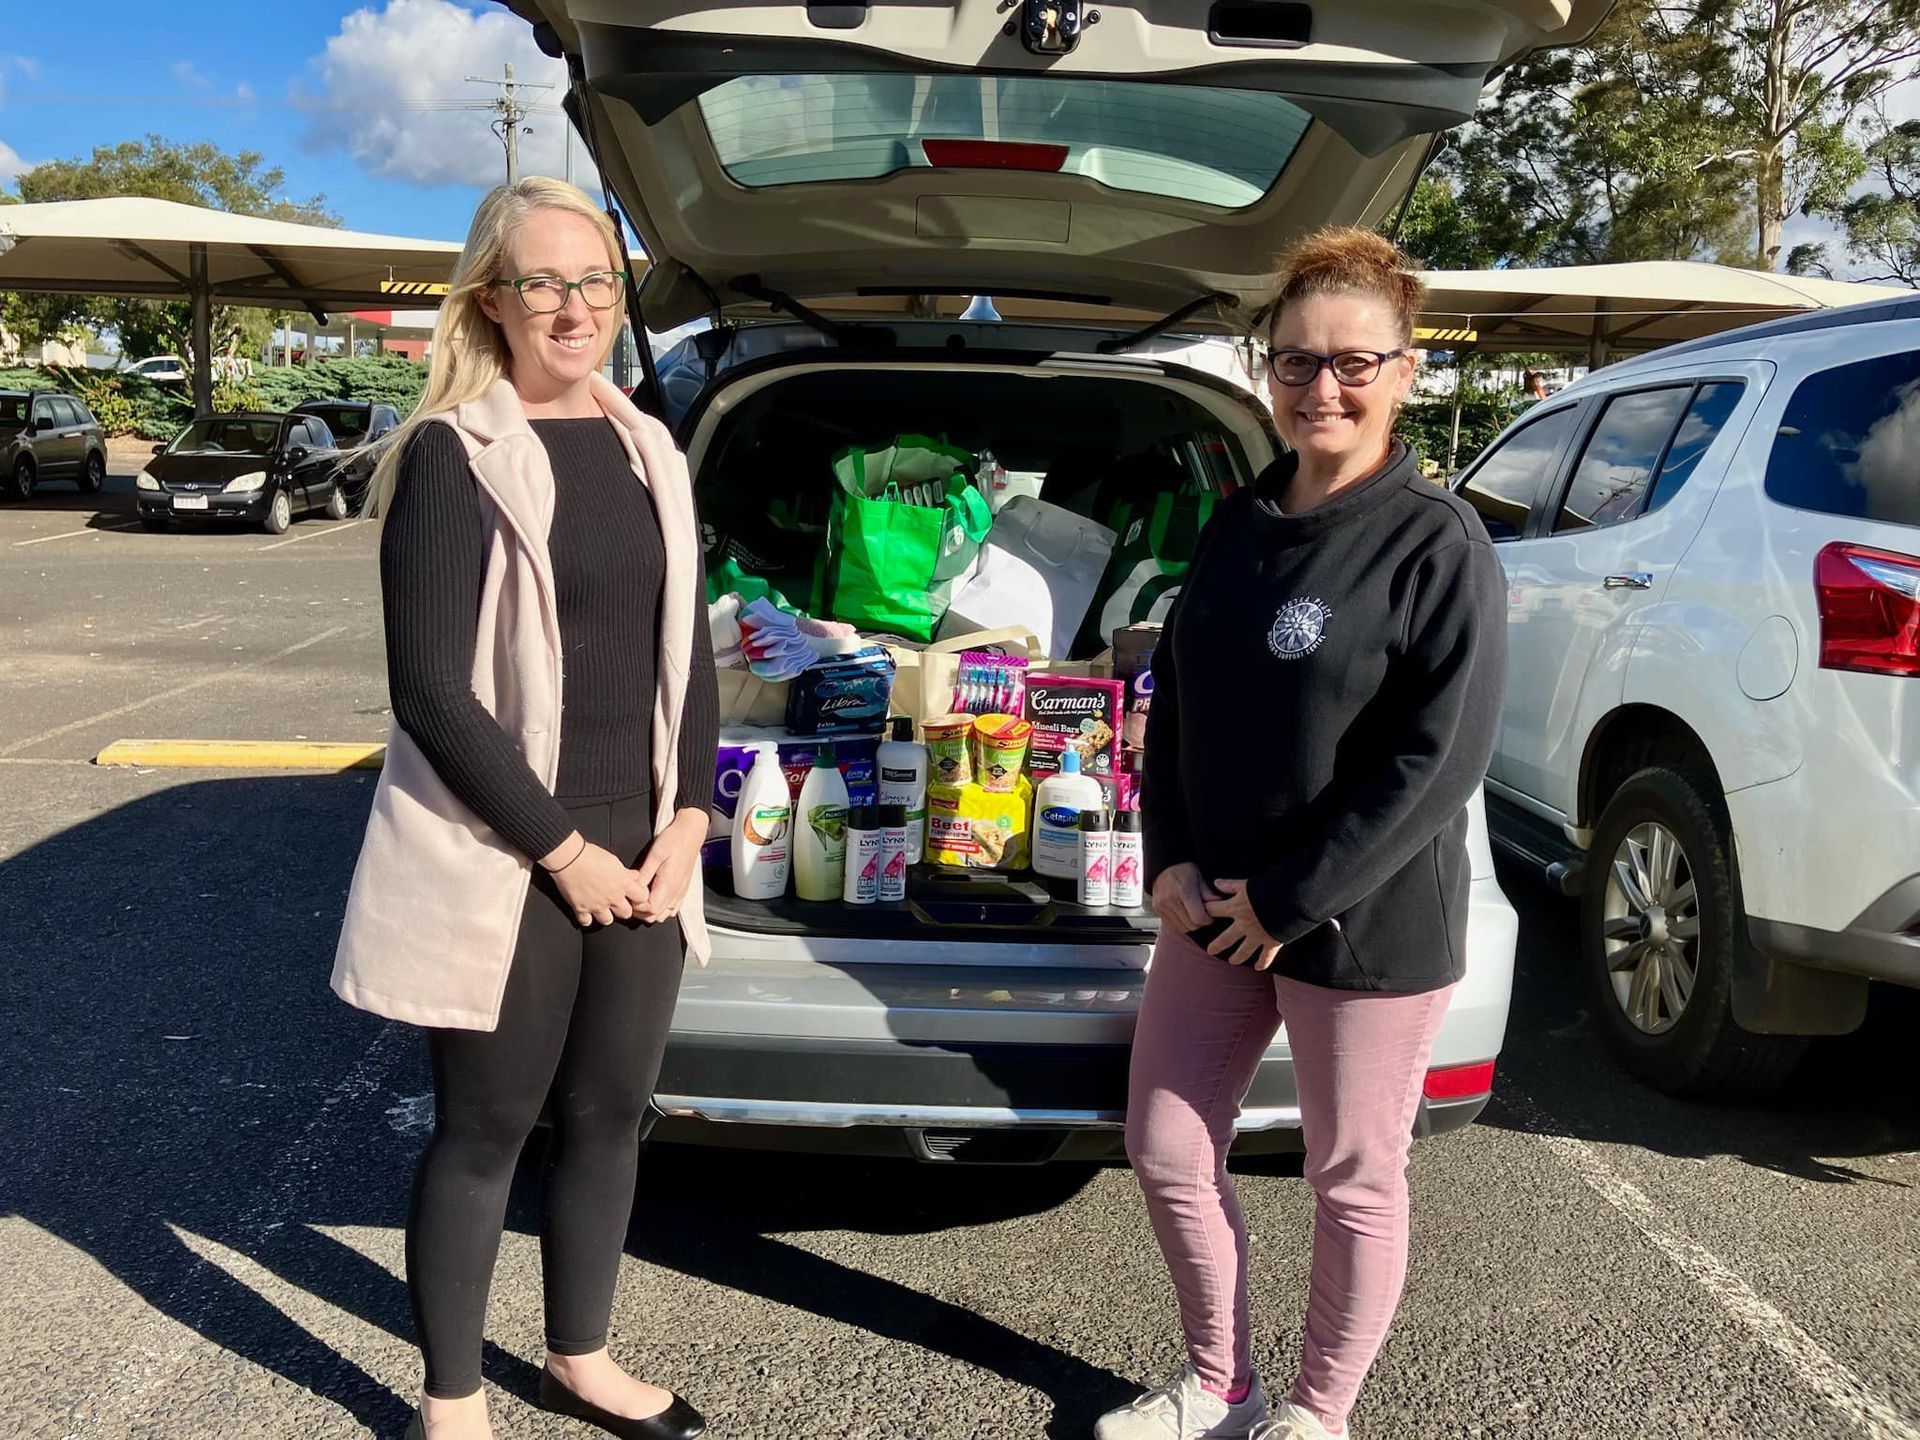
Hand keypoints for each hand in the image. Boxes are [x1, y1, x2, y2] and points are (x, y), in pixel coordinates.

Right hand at [544, 833, 650, 928]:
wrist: (569, 858)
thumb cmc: (590, 855)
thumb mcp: (614, 860)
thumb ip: (626, 872)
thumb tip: (634, 876)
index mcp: (622, 884)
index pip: (642, 898)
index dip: (639, 897)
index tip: (635, 895)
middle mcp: (612, 897)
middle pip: (626, 913)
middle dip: (623, 909)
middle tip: (618, 902)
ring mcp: (596, 905)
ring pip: (608, 921)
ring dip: (605, 915)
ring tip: (602, 908)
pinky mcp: (581, 909)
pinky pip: (586, 922)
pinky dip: (586, 918)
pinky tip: (586, 911)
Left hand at [632, 809, 707, 923]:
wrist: (691, 832)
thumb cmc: (674, 839)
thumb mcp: (655, 854)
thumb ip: (644, 874)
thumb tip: (633, 888)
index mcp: (668, 884)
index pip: (651, 909)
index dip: (637, 907)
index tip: (630, 896)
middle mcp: (676, 891)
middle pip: (656, 916)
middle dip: (641, 911)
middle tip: (632, 898)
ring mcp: (681, 892)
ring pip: (664, 915)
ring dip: (651, 911)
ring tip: (641, 898)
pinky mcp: (683, 889)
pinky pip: (672, 909)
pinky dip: (662, 908)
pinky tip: (654, 897)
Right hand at [1150, 862, 1213, 932]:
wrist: (1163, 865)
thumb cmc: (1183, 869)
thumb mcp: (1199, 877)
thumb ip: (1208, 893)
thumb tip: (1219, 904)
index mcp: (1183, 891)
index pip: (1198, 917)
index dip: (1207, 919)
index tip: (1210, 915)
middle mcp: (1170, 900)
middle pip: (1191, 925)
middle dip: (1200, 922)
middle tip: (1203, 914)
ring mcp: (1161, 906)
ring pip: (1182, 928)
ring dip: (1190, 924)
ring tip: (1193, 913)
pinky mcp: (1157, 910)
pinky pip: (1173, 925)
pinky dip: (1181, 923)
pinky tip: (1184, 913)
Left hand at [1203, 878, 1281, 969]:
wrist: (1291, 899)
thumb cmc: (1268, 888)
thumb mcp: (1247, 884)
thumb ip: (1231, 885)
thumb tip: (1216, 882)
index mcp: (1236, 908)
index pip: (1214, 911)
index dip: (1206, 911)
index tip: (1201, 916)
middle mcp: (1244, 925)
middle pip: (1225, 939)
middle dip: (1216, 945)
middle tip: (1210, 951)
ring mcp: (1257, 936)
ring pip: (1243, 951)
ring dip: (1236, 957)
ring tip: (1232, 961)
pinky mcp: (1272, 942)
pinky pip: (1265, 957)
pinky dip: (1262, 963)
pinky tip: (1259, 968)